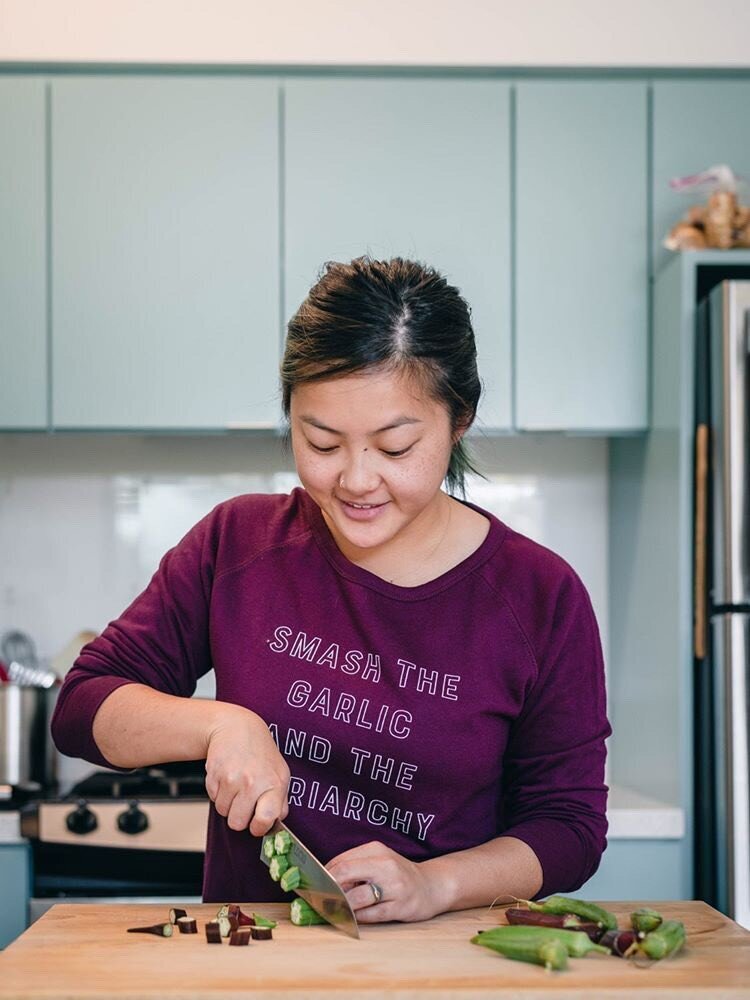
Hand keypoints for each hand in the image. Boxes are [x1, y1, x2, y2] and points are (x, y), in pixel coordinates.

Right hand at [204, 704, 289, 836]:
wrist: (236, 728)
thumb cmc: (260, 752)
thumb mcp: (279, 773)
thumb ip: (280, 801)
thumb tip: (275, 824)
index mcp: (274, 784)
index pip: (266, 819)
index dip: (259, 828)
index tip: (256, 824)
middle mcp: (253, 782)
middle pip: (238, 823)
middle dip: (239, 817)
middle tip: (243, 801)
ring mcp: (232, 778)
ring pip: (223, 812)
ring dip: (228, 803)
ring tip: (236, 784)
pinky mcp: (214, 775)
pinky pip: (213, 799)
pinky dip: (218, 792)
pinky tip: (226, 777)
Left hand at [326, 840, 444, 922]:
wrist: (431, 886)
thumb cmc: (397, 874)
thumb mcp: (378, 861)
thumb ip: (354, 867)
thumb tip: (324, 881)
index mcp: (376, 849)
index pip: (341, 861)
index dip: (324, 876)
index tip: (313, 887)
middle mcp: (385, 865)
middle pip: (345, 874)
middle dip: (328, 889)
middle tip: (319, 900)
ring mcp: (395, 886)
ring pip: (357, 897)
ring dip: (342, 906)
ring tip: (334, 910)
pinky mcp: (401, 907)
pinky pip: (372, 915)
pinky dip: (358, 918)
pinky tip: (353, 918)